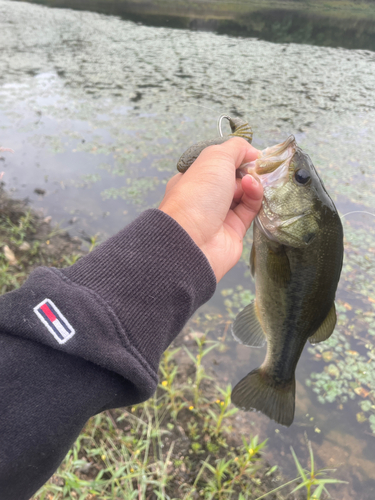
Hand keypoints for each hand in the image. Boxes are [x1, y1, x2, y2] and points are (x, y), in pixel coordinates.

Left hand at [159, 137, 262, 281]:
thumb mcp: (215, 158)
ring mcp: (219, 214)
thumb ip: (235, 148)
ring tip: (252, 180)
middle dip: (247, 170)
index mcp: (193, 178)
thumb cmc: (197, 194)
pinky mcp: (234, 230)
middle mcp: (205, 196)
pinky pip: (250, 209)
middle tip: (257, 167)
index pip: (218, 163)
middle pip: (233, 178)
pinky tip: (253, 189)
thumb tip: (251, 151)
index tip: (251, 153)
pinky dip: (255, 197)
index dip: (235, 156)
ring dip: (252, 183)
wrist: (193, 241)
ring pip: (244, 193)